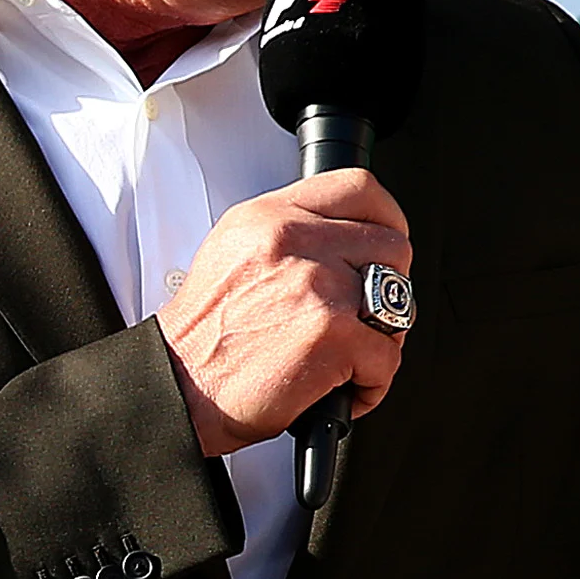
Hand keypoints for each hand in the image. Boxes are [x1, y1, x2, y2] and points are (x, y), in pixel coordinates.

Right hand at [155, 170, 411, 455]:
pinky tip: (339, 389)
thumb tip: (350, 237)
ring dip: (382, 337)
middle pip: (392, 246)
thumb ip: (293, 234)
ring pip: (399, 303)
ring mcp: (318, 285)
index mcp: (271, 217)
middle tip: (364, 317)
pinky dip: (371, 383)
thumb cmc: (207, 336)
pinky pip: (387, 357)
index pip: (359, 189)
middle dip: (392, 287)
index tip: (387, 245)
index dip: (387, 219)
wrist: (180, 388)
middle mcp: (293, 241)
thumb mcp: (236, 253)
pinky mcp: (334, 335)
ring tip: (347, 356)